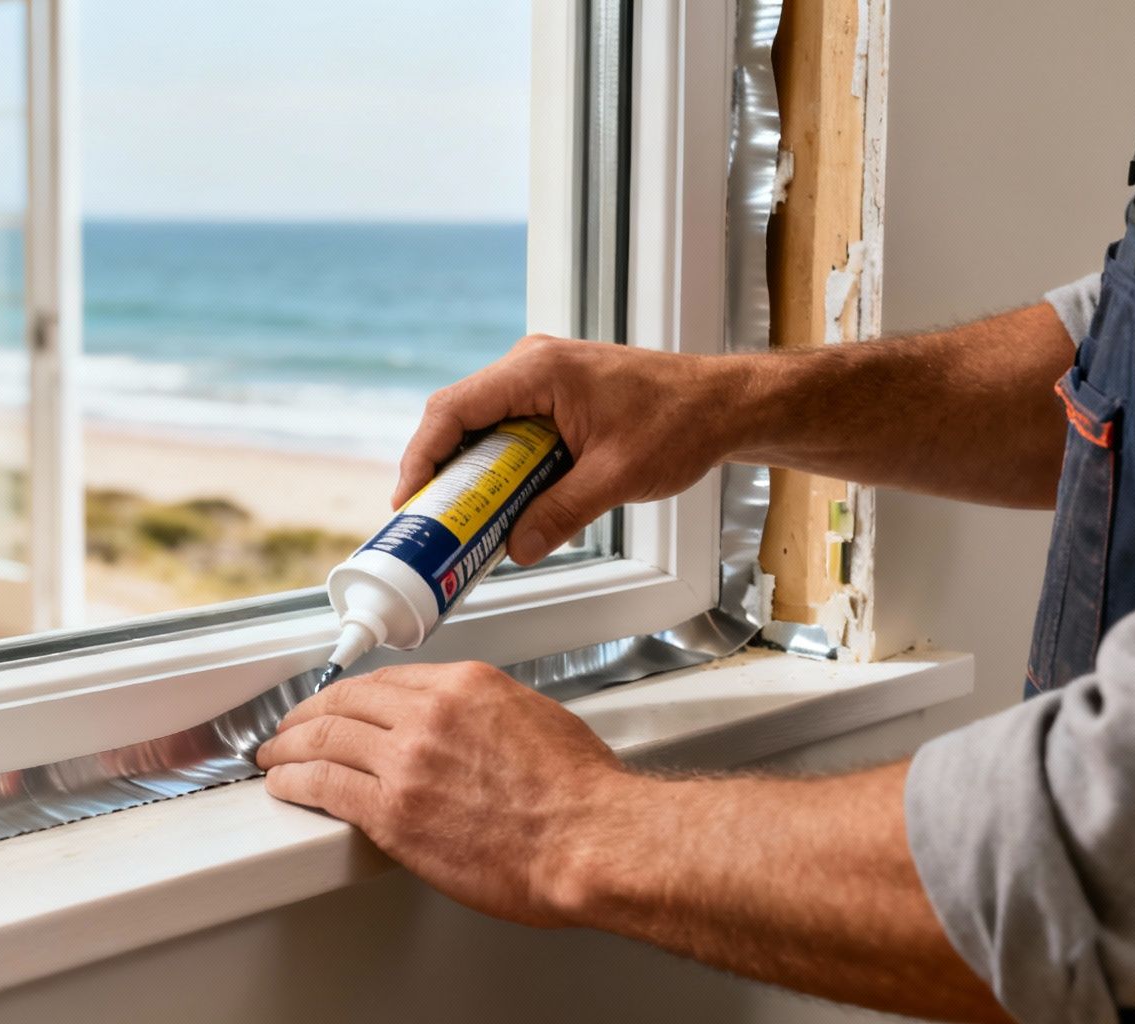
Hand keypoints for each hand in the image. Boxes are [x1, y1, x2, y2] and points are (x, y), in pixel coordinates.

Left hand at [254, 661, 639, 927]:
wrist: (592, 842)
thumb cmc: (583, 796)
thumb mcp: (539, 722)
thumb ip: (489, 716)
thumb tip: (468, 731)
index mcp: (465, 686)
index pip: (388, 681)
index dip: (351, 696)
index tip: (338, 706)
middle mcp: (429, 713)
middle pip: (345, 702)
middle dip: (307, 714)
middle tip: (289, 726)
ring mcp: (406, 760)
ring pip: (323, 739)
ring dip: (288, 746)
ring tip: (273, 755)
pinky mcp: (392, 811)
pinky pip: (323, 785)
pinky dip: (294, 781)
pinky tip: (283, 784)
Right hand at [398, 335, 753, 564]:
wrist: (725, 403)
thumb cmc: (681, 423)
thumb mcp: (615, 479)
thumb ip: (559, 514)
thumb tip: (513, 549)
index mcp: (539, 369)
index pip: (455, 409)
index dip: (422, 456)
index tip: (409, 500)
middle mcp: (532, 363)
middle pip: (458, 415)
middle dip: (438, 469)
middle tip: (427, 519)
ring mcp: (540, 375)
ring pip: (480, 422)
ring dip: (467, 468)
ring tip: (456, 516)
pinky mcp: (552, 392)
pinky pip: (506, 426)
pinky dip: (494, 462)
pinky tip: (496, 499)